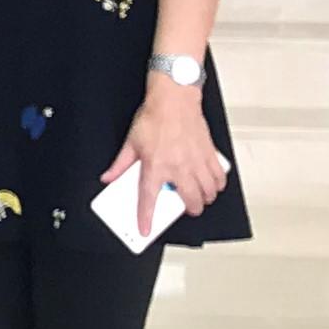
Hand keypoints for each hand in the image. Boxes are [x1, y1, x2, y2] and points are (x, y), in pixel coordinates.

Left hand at [103, 67, 227, 216]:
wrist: (174, 99)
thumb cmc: (154, 117)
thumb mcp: (131, 142)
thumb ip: (120, 164)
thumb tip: (109, 177)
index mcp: (156, 166)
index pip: (149, 199)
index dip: (146, 218)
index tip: (145, 230)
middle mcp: (178, 167)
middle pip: (189, 201)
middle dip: (189, 210)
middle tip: (184, 207)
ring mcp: (197, 162)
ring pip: (208, 193)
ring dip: (204, 199)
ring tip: (198, 196)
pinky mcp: (210, 154)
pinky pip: (220, 178)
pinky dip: (217, 185)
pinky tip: (211, 183)